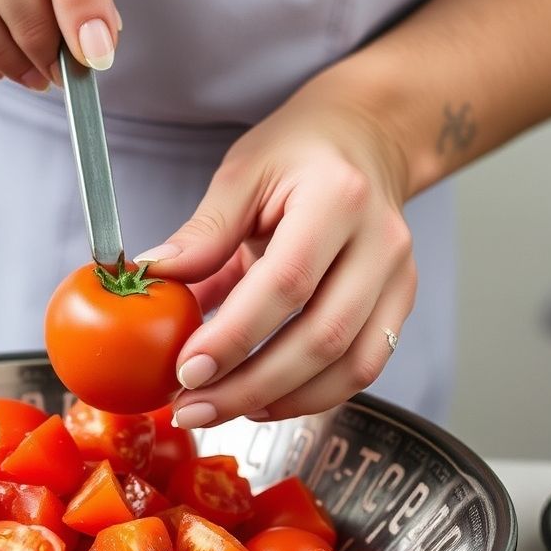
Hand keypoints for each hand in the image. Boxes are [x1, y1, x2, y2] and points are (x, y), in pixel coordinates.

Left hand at [138, 72, 415, 427]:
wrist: (365, 141)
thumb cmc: (299, 155)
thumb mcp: (242, 173)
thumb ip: (203, 231)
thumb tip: (152, 276)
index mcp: (337, 198)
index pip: (287, 283)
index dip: (235, 336)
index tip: (186, 369)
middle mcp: (380, 243)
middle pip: (322, 338)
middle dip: (250, 385)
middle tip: (192, 407)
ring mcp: (398, 279)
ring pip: (349, 366)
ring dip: (280, 401)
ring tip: (219, 410)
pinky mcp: (399, 306)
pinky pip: (362, 369)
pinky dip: (311, 396)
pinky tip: (262, 402)